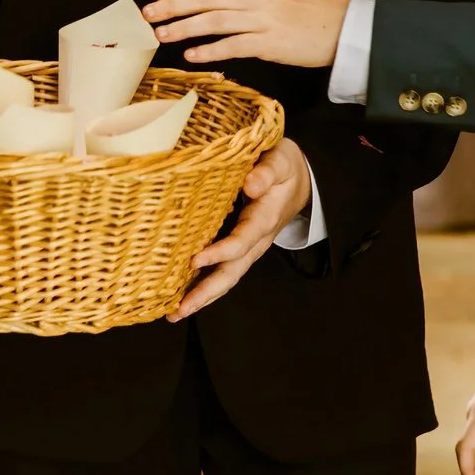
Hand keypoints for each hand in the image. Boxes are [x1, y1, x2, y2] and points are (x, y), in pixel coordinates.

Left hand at [146, 0, 348, 67]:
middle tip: (148, 14)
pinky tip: (192, 55)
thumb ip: (241, 0)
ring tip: (161, 35)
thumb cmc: (303, 17)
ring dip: (184, 27)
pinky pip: (234, 46)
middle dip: (172, 5)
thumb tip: (208, 6)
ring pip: (214, 20)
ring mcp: (262, 20)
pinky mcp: (270, 43)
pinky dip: (210, 50)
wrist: (340, 28)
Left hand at [171, 138, 309, 320]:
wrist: (300, 179)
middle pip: (231, 273)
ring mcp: (248, 247)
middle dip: (206, 292)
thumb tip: (250, 184)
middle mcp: (256, 240)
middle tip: (179, 310)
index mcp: (264, 220)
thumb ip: (266, 172)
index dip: (219, 253)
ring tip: (175, 313)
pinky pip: (222, 270)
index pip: (240, 242)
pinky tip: (181, 295)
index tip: (194, 260)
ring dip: (202, 296)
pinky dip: (203, 285)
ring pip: (226, 277)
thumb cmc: (284, 167)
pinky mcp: (240, 247)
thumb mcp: (280, 162)